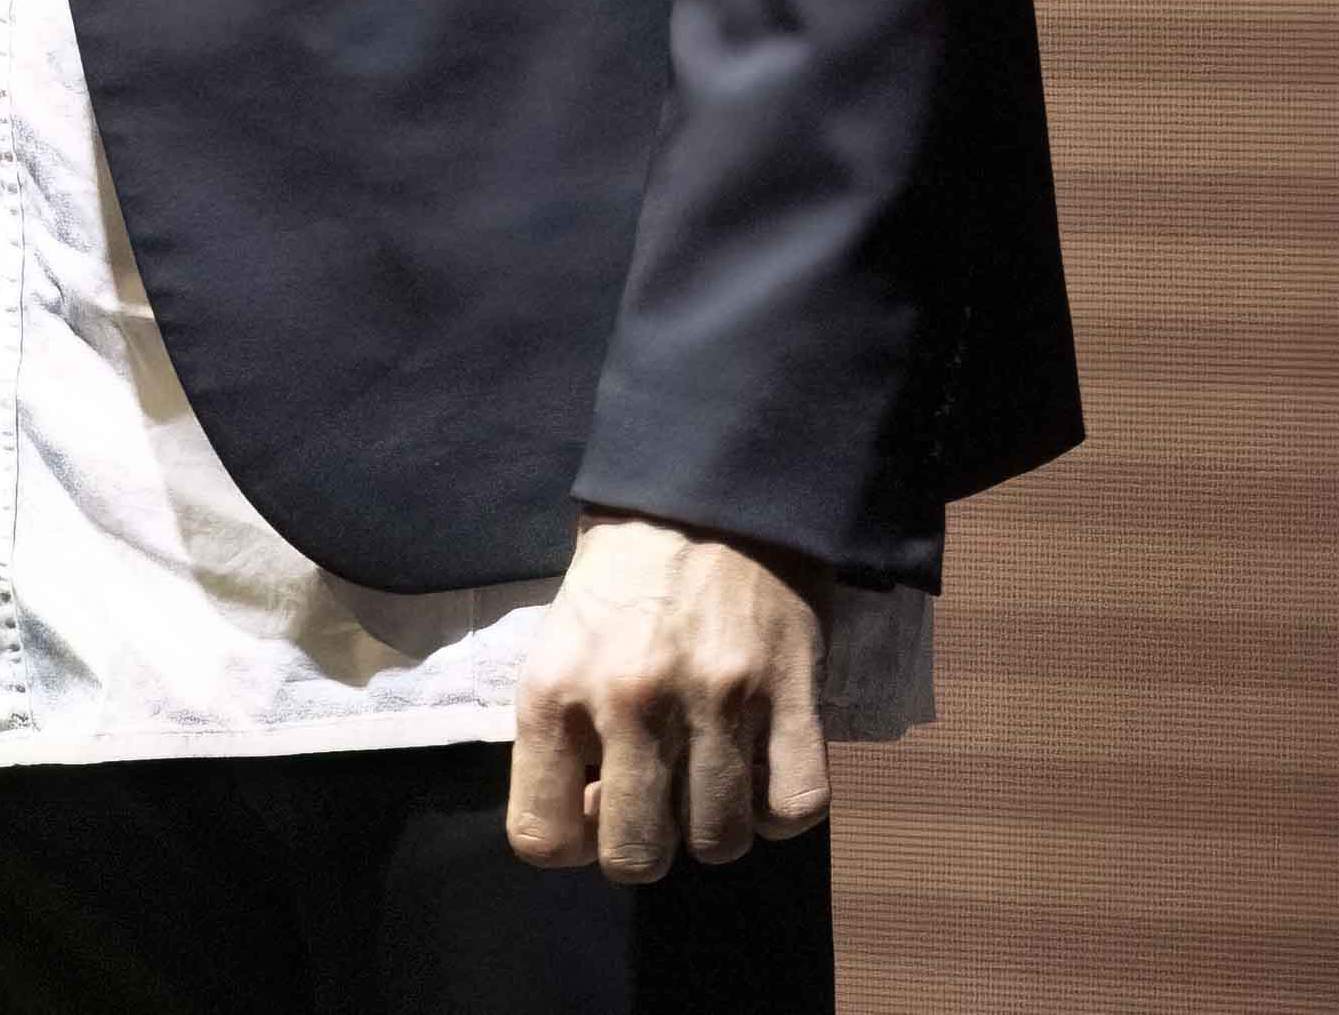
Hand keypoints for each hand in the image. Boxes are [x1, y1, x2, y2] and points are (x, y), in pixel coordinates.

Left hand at [508, 510, 828, 878]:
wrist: (713, 480)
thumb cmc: (627, 573)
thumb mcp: (560, 645)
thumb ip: (563, 735)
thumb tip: (598, 815)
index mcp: (555, 692)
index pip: (541, 838)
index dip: (576, 839)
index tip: (602, 803)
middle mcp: (631, 703)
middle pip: (638, 858)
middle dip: (653, 842)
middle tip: (666, 794)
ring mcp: (717, 697)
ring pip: (721, 841)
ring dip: (723, 824)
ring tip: (722, 775)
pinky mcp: (791, 687)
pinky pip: (797, 804)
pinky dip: (786, 806)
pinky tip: (771, 768)